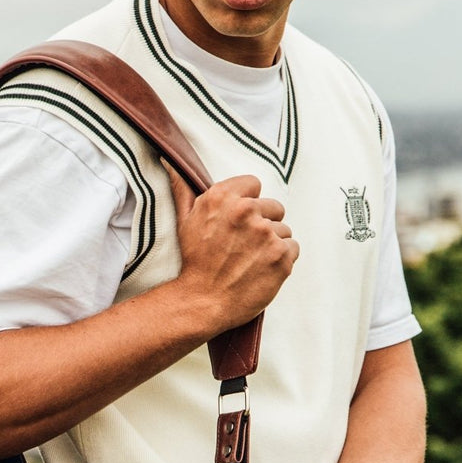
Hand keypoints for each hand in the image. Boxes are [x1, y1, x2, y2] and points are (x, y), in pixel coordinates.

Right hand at [164, 161, 298, 332]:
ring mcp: (266, 234)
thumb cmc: (194, 261)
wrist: (202, 302)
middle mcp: (246, 211)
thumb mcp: (185, 220)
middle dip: (263, 224)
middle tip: (244, 246)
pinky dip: (282, 260)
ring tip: (251, 261)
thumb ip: (183, 187)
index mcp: (223, 197)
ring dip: (272, 244)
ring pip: (283, 230)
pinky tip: (262, 270)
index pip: (255, 184)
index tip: (238, 223)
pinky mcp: (282, 256)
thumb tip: (169, 159)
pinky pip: (293, 249)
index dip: (248, 204)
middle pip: (274, 207)